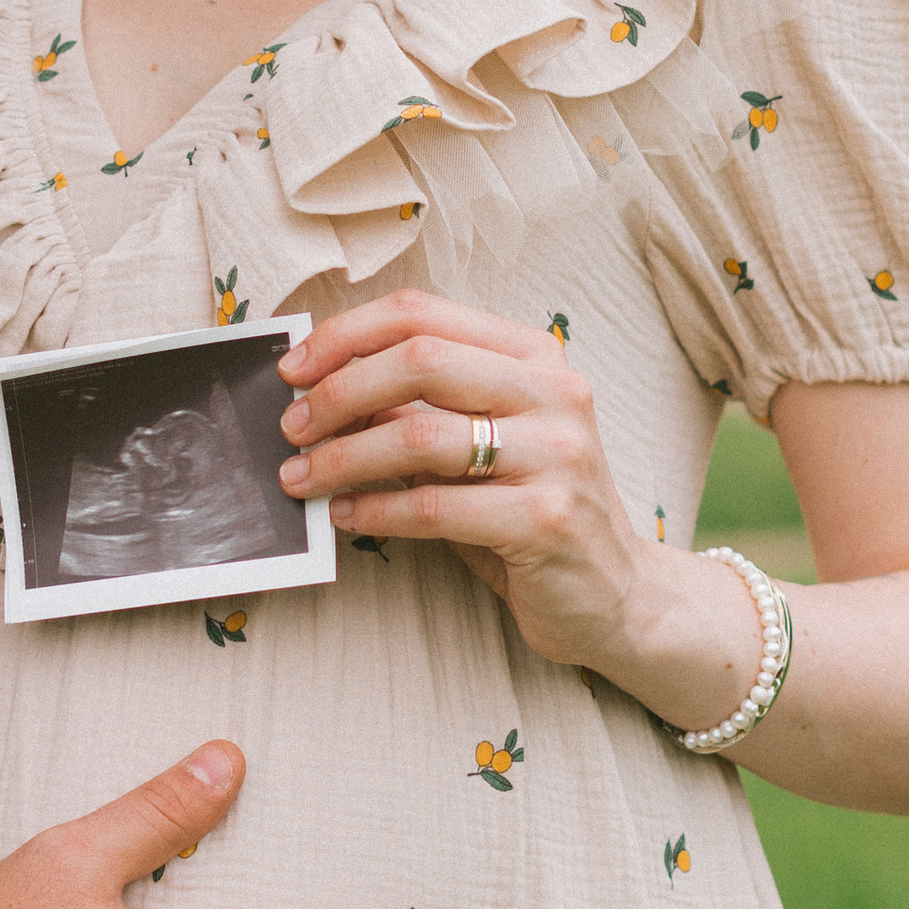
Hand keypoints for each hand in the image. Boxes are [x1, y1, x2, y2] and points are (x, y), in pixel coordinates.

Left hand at [279, 288, 714, 692]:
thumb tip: (324, 386)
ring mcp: (558, 454)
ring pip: (421, 435)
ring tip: (301, 477)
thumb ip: (422, 407)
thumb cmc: (532, 511)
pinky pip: (436, 507)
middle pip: (420, 359)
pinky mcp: (547, 520)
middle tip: (292, 426)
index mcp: (536, 356)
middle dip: (339, 390)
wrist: (616, 595)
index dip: (347, 334)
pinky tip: (346, 514)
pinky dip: (376, 509)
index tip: (294, 367)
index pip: (424, 314)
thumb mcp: (483, 443)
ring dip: (343, 456)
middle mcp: (556, 393)